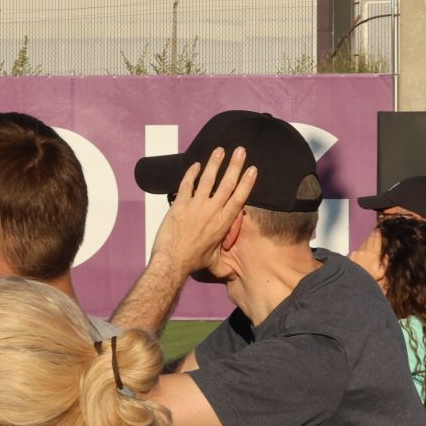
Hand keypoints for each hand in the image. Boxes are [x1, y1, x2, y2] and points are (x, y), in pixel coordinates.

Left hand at [149, 147, 256, 273]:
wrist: (172, 261)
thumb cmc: (193, 263)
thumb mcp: (214, 264)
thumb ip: (224, 265)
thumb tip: (232, 275)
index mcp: (223, 222)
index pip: (239, 198)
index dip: (247, 182)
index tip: (252, 169)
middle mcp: (212, 210)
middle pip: (227, 183)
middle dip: (235, 165)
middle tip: (240, 150)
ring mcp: (195, 205)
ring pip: (208, 179)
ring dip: (214, 163)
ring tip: (219, 150)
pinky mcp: (180, 204)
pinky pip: (187, 184)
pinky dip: (191, 173)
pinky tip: (196, 164)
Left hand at [349, 230, 385, 282]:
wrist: (354, 281)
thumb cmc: (368, 278)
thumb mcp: (380, 274)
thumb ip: (384, 264)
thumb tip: (386, 256)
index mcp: (374, 255)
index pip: (377, 241)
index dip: (378, 235)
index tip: (379, 230)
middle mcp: (365, 251)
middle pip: (370, 240)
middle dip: (373, 235)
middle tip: (375, 230)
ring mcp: (357, 252)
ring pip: (363, 243)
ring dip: (367, 240)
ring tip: (370, 237)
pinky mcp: (351, 255)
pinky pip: (357, 249)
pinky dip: (361, 248)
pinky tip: (362, 249)